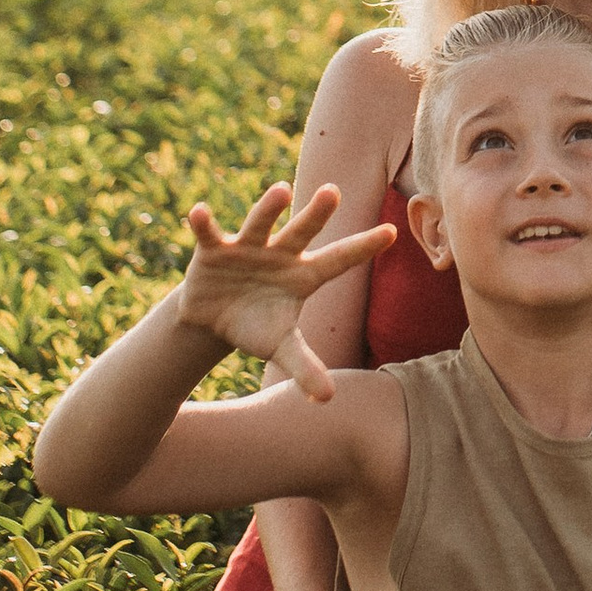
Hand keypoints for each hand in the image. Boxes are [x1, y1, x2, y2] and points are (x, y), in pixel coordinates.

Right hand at [177, 181, 392, 403]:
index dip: (364, 248)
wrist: (213, 317)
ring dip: (268, 208)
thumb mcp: (281, 347)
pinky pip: (209, 233)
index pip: (339, 260)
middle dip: (317, 213)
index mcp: (303, 275)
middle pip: (302, 232)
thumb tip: (327, 399)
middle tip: (333, 192)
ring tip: (281, 191)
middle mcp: (280, 254)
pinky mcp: (214, 249)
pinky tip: (199, 212)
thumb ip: (305, 367)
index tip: (392, 232)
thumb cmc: (257, 326)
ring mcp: (247, 248)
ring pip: (260, 224)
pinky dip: (203, 223)